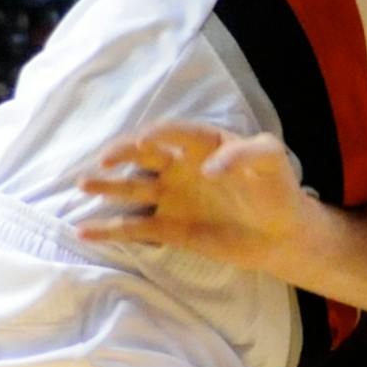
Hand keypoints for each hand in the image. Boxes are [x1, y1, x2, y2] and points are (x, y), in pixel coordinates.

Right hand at [78, 123, 303, 275]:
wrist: (282, 233)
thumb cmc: (277, 188)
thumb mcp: (272, 159)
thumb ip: (246, 153)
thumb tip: (208, 168)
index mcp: (204, 144)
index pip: (175, 133)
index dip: (159, 134)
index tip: (144, 140)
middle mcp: (181, 168)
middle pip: (144, 155)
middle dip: (121, 154)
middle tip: (104, 160)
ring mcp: (173, 198)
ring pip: (132, 188)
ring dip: (107, 186)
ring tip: (83, 185)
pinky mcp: (170, 229)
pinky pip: (135, 228)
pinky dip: (109, 230)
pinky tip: (84, 231)